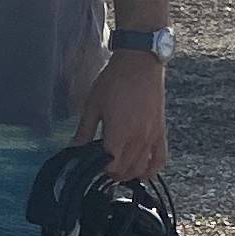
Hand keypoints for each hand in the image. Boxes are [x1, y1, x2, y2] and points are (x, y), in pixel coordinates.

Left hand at [79, 48, 168, 184]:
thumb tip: (74, 148)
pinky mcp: (160, 131)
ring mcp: (151, 136)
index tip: (93, 165)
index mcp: (119, 132)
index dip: (100, 170)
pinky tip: (142, 171)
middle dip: (112, 173)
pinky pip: (160, 159)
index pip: (111, 165)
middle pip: (126, 170)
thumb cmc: (115, 80)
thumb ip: (85, 130)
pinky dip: (152, 169)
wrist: (140, 62)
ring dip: (129, 173)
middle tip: (103, 166)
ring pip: (141, 168)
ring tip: (118, 168)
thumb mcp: (93, 104)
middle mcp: (137, 138)